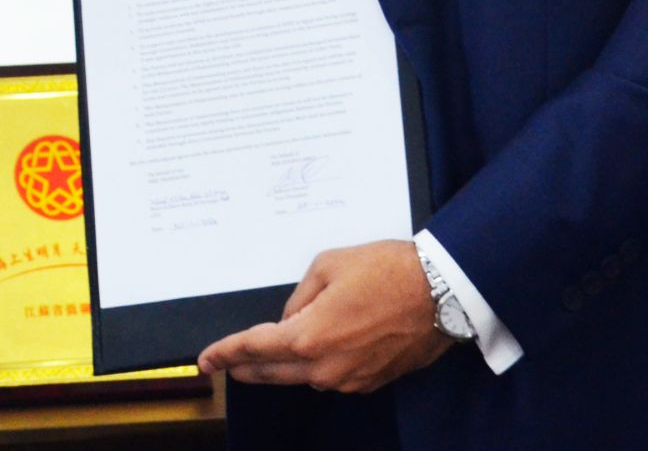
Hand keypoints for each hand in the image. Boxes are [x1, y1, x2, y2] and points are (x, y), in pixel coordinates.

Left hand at [197, 240, 453, 393]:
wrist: (442, 293)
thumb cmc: (386, 272)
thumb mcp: (327, 266)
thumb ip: (300, 298)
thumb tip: (291, 319)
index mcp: (308, 337)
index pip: (254, 349)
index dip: (225, 353)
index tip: (206, 360)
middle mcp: (325, 367)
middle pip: (274, 371)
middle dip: (246, 367)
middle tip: (225, 365)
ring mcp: (350, 378)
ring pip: (304, 376)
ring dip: (284, 365)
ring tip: (267, 353)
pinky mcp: (371, 380)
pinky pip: (332, 375)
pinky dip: (317, 364)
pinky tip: (316, 349)